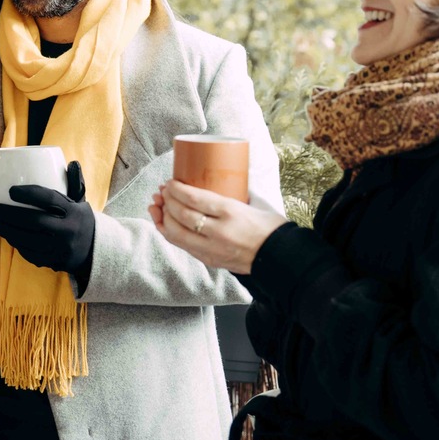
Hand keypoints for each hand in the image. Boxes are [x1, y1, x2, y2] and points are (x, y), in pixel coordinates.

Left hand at [0, 161, 92, 274]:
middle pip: (34, 221)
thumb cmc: (81, 221)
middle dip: (10, 214)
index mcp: (74, 211)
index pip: (48, 199)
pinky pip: (31, 255)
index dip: (28, 194)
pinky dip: (18, 245)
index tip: (11, 190)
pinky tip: (10, 237)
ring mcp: (62, 249)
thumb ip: (74, 183)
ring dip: (9, 232)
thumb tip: (72, 163)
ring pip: (29, 240)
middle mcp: (68, 230)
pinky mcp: (55, 262)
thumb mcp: (81, 202)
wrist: (96, 251)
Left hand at [150, 180, 287, 273]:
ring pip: (176, 233)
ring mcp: (212, 249)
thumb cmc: (270, 226)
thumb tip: (211, 179)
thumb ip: (230, 195)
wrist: (281, 258)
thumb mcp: (251, 204)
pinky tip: (162, 223)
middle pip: (182, 215)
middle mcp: (219, 232)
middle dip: (166, 200)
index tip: (170, 182)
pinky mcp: (209, 260)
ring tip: (157, 205)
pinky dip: (168, 233)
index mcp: (231, 212)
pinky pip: (182, 245)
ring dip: (162, 217)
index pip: (194, 199)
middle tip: (162, 190)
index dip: (177, 190)